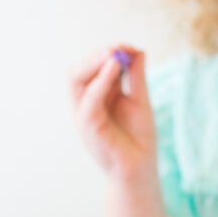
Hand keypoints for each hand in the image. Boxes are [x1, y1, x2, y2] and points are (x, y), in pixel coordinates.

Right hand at [70, 46, 156, 180]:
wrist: (140, 169)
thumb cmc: (139, 138)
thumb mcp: (140, 100)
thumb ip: (137, 77)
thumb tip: (138, 50)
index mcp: (98, 97)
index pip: (92, 68)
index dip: (106, 54)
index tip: (127, 46)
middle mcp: (87, 104)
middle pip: (78, 72)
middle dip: (96, 56)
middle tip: (116, 47)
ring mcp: (84, 115)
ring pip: (76, 81)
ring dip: (94, 64)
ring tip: (114, 55)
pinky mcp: (88, 126)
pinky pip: (89, 99)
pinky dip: (100, 81)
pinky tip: (115, 68)